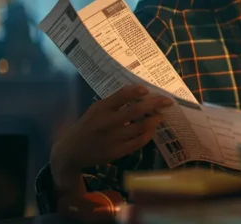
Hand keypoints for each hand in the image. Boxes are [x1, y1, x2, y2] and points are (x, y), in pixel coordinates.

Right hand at [50, 85, 172, 178]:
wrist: (72, 151)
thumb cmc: (89, 125)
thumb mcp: (96, 109)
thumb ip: (115, 101)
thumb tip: (141, 91)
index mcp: (100, 108)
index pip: (120, 96)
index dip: (135, 92)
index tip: (147, 89)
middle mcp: (106, 123)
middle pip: (135, 111)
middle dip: (154, 104)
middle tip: (168, 101)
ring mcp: (112, 138)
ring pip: (140, 127)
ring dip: (155, 120)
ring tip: (161, 115)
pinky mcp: (117, 152)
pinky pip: (139, 142)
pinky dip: (148, 134)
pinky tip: (151, 129)